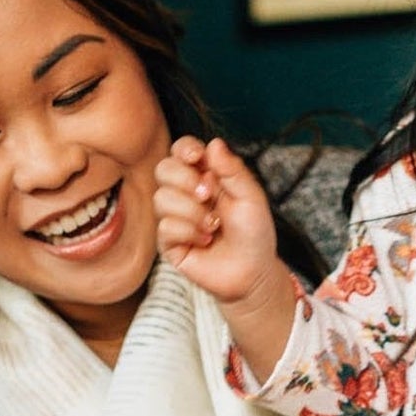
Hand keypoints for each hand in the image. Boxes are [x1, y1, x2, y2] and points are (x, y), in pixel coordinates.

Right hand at [154, 135, 296, 379]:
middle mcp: (186, 194)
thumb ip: (233, 170)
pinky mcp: (168, 242)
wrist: (252, 272)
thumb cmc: (254, 234)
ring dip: (192, 211)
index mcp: (205, 176)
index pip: (182, 151)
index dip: (184, 149)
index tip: (197, 158)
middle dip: (186, 180)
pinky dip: (189, 232)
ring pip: (161, 198)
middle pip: (164, 169)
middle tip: (209, 196)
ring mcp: (174, 217)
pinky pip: (165, 226)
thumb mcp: (251, 197)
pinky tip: (205, 241)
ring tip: (213, 226)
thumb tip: (213, 143)